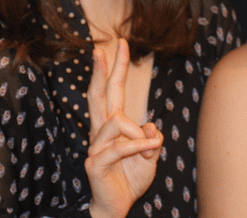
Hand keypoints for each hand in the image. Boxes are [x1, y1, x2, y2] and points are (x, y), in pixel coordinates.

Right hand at [85, 40, 161, 217]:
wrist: (118, 206)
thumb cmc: (131, 178)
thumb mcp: (149, 155)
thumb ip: (150, 138)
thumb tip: (150, 126)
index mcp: (112, 126)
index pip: (112, 91)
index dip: (115, 68)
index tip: (119, 44)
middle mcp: (100, 132)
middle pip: (99, 95)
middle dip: (101, 71)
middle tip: (100, 49)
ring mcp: (95, 146)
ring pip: (115, 122)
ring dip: (137, 134)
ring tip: (149, 148)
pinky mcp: (95, 163)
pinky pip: (118, 148)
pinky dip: (138, 148)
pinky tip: (149, 152)